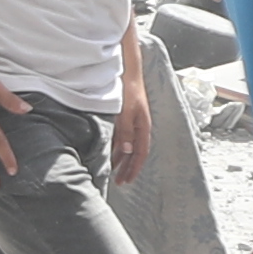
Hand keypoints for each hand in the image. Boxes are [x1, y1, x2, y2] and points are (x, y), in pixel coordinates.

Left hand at [112, 63, 146, 178]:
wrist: (128, 71)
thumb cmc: (129, 90)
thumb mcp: (126, 112)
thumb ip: (126, 131)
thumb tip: (128, 151)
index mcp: (143, 127)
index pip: (140, 154)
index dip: (134, 169)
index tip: (126, 181)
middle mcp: (139, 127)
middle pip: (135, 153)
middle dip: (128, 169)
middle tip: (119, 182)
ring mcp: (133, 123)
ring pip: (128, 147)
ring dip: (121, 160)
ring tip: (113, 172)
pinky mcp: (125, 118)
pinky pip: (122, 138)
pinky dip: (117, 148)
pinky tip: (109, 153)